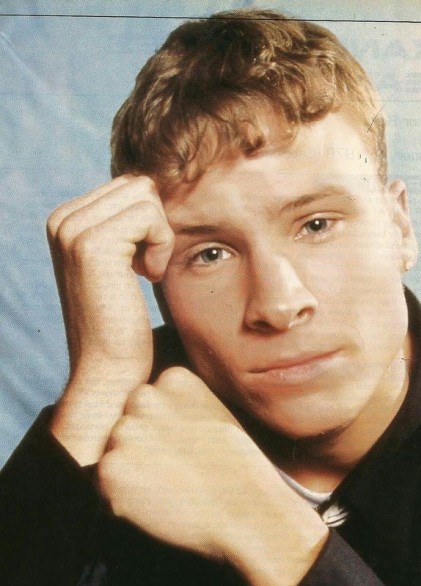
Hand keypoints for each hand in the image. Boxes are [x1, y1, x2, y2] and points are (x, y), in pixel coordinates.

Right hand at [47, 175, 173, 464]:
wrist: (110, 369)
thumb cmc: (123, 322)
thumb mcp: (119, 264)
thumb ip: (125, 223)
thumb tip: (151, 184)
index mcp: (64, 221)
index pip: (128, 187)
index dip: (148, 225)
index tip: (136, 265)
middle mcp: (61, 219)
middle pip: (138, 186)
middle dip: (155, 226)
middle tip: (143, 269)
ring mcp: (72, 230)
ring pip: (145, 196)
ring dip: (159, 235)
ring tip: (143, 272)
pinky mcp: (92, 244)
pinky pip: (150, 215)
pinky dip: (161, 246)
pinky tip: (147, 276)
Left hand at [98, 368, 328, 585]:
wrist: (247, 511)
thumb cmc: (239, 471)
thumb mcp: (215, 415)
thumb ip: (179, 408)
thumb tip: (151, 424)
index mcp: (173, 378)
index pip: (148, 401)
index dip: (162, 429)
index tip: (187, 447)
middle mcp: (144, 397)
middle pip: (127, 423)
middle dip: (141, 447)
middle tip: (176, 471)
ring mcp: (124, 432)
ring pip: (114, 452)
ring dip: (130, 472)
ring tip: (169, 488)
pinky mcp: (110, 468)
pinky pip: (104, 485)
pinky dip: (123, 500)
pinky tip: (158, 503)